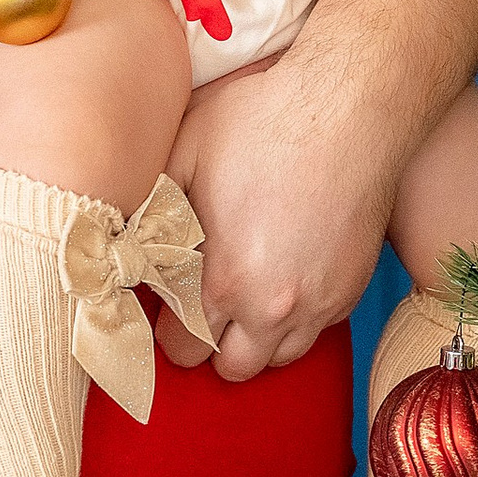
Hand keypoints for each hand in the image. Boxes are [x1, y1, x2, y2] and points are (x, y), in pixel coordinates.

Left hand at [154, 57, 396, 379]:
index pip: (182, 347)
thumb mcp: (185, 153)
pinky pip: (318, 328)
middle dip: (211, 345)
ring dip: (257, 338)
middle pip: (233, 368)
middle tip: (204, 305)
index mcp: (222, 279)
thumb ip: (151, 207)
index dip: (169, 329)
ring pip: (280, 358)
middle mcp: (272, 306)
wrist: (349, 108)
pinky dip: (298, 317)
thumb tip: (126, 235)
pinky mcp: (351, 288)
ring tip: (246, 297)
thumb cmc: (263, 122)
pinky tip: (286, 277)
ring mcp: (319, 302)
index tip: (168, 305)